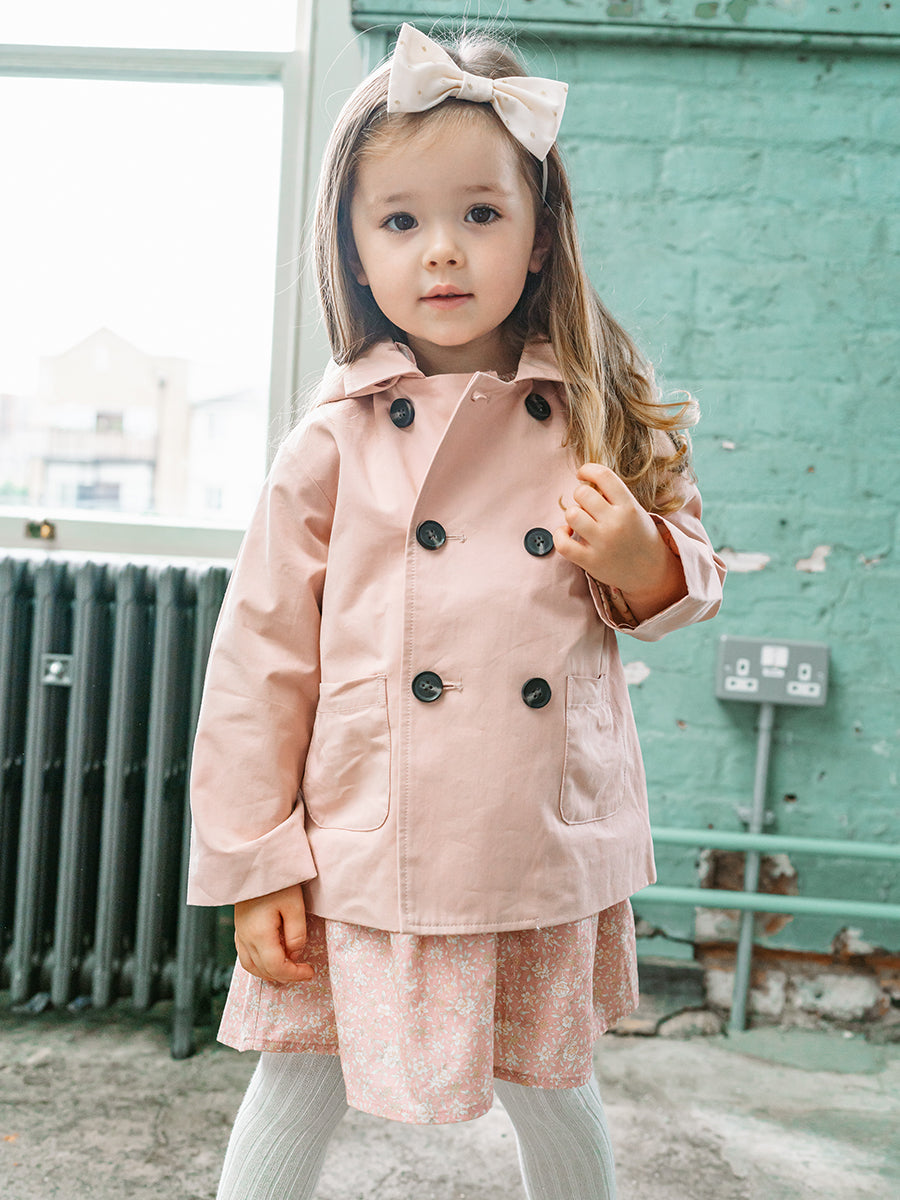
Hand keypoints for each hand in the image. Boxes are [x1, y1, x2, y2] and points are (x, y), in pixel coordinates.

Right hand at [233, 883, 314, 983]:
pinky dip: (258, 964)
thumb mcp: (295, 906)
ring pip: (250, 966)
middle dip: (284, 976)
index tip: (310, 971)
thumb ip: (296, 934)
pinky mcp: (239, 927)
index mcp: (259, 935)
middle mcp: (246, 938)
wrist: (256, 861)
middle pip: (263, 970)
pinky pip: (245, 955)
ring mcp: (240, 933)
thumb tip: (294, 955)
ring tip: (288, 970)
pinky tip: (270, 959)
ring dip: (269, 973)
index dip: (294, 975)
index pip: (276, 967)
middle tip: (303, 971)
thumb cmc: (278, 881)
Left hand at [554, 462, 686, 622]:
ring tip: (580, 521)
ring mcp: (603, 543)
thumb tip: (585, 481)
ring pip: (571, 514)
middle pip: (582, 494)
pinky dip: (560, 534)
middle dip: (581, 496)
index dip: (587, 470)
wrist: (651, 571)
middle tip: (587, 506)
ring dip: (572, 514)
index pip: (603, 475)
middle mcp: (616, 523)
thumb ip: (613, 495)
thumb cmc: (638, 536)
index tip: (582, 474)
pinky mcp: (590, 561)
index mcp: (629, 506)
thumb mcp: (634, 510)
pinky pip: (563, 543)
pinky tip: (568, 532)